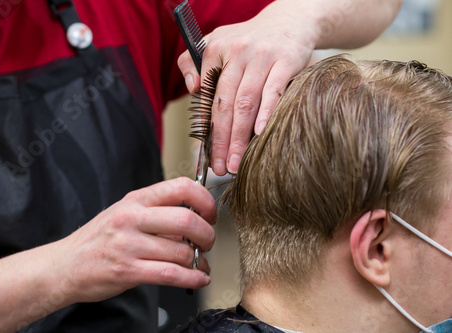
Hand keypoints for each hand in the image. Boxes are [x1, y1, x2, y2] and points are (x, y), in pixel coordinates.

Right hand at [56, 177, 216, 302]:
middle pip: (187, 220)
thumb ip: (158, 211)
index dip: (205, 201)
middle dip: (207, 235)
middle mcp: (132, 218)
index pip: (182, 187)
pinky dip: (192, 278)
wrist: (65, 265)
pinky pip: (171, 274)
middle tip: (208, 243)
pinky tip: (197, 278)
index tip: (210, 215)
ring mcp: (129, 245)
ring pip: (182, 251)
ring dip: (199, 261)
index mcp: (136, 199)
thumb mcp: (125, 212)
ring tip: (199, 264)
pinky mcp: (127, 271)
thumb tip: (197, 219)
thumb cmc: (100, 238)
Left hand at [178, 1, 314, 175]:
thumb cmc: (250, 39)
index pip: (206, 97)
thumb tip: (192, 89)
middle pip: (224, 104)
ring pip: (245, 102)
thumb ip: (194, 61)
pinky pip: (273, 90)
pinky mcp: (286, 60)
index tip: (205, 155)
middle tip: (219, 167)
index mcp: (215, 49)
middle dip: (220, 140)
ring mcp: (262, 56)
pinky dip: (266, 113)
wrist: (290, 19)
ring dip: (239, 136)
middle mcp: (236, 51)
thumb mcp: (217, 41)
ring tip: (235, 161)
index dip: (205, 130)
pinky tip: (260, 134)